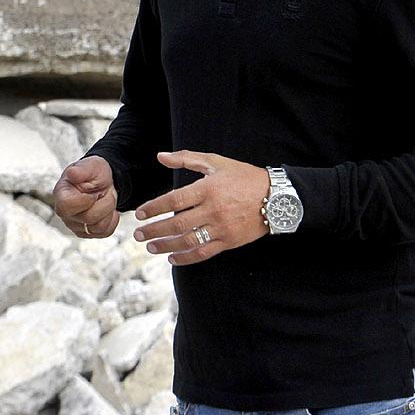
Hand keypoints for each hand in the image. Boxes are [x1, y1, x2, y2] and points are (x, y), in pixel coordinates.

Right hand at [53, 155, 119, 238]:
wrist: (101, 182)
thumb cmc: (93, 173)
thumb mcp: (91, 165)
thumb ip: (82, 170)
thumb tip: (72, 173)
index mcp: (61, 194)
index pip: (66, 206)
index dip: (84, 200)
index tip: (92, 192)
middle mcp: (65, 213)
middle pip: (88, 219)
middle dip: (104, 203)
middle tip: (103, 192)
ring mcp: (75, 225)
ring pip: (98, 227)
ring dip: (108, 210)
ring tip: (104, 199)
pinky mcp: (87, 233)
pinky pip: (105, 232)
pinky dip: (111, 219)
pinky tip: (106, 209)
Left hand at [133, 150, 268, 264]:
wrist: (276, 197)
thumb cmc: (244, 176)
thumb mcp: (216, 161)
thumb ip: (187, 158)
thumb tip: (161, 156)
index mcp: (208, 188)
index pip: (174, 201)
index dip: (154, 208)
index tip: (140, 213)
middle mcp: (212, 210)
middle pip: (176, 224)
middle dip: (154, 230)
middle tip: (138, 235)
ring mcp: (221, 228)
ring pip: (187, 241)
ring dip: (165, 245)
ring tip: (150, 247)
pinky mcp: (228, 242)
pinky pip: (203, 253)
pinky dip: (186, 258)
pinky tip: (172, 258)